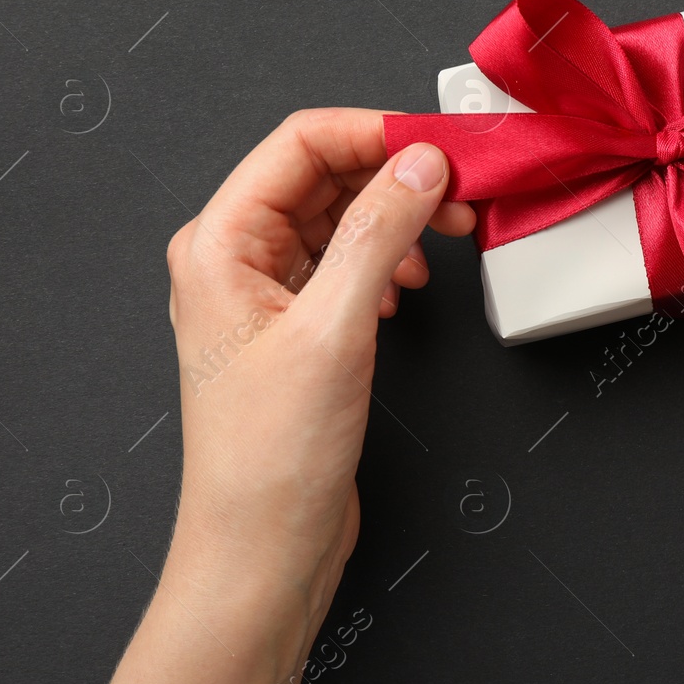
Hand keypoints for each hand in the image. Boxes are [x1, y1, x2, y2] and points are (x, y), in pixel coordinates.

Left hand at [49, 109, 472, 683]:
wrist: (261, 551)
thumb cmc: (271, 459)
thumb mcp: (334, 331)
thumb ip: (381, 235)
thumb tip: (421, 163)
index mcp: (219, 242)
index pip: (302, 143)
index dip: (378, 132)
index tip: (447, 145)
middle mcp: (234, 258)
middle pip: (324, 175)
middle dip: (397, 176)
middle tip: (464, 195)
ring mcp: (264, 295)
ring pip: (341, 219)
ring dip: (397, 221)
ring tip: (445, 243)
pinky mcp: (296, 330)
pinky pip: (346, 265)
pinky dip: (386, 263)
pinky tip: (408, 293)